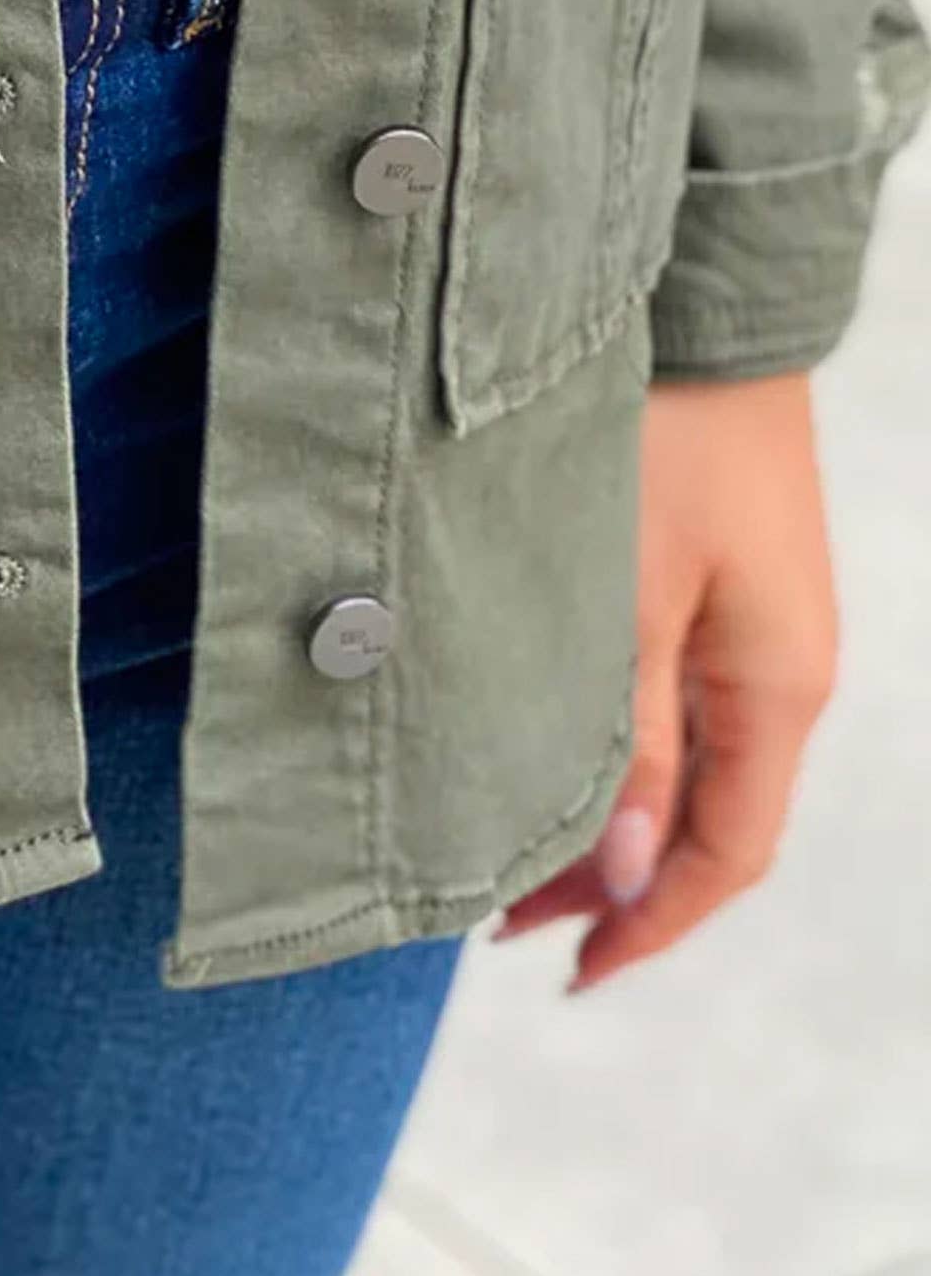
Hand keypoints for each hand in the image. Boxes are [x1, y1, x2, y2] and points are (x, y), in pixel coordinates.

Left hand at [496, 373, 839, 994]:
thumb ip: (624, 740)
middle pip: (704, 822)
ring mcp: (752, 627)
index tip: (570, 973)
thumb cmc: (660, 436)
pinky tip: (546, 756)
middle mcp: (779, 670)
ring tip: (504, 857)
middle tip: (496, 921)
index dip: (649, 924)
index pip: (723, 854)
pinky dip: (613, 752)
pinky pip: (674, 705)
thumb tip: (622, 877)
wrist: (701, 302)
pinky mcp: (713, 583)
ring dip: (604, 820)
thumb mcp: (624, 598)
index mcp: (775, 688)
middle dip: (610, 884)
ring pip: (685, 766)